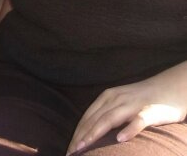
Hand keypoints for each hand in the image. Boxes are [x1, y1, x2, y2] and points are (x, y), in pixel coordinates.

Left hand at [66, 64, 186, 154]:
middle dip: (82, 136)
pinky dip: (128, 129)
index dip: (78, 132)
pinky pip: (138, 121)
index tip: (70, 148)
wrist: (168, 89)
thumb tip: (89, 131)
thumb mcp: (120, 104)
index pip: (88, 116)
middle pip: (95, 119)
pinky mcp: (149, 111)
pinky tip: (120, 139)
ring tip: (84, 146)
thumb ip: (107, 113)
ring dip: (95, 133)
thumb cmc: (142, 100)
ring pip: (110, 118)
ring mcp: (133, 104)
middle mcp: (118, 98)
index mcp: (108, 97)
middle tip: (72, 152)